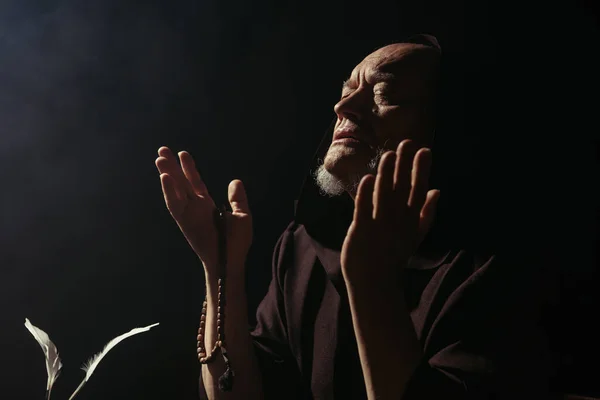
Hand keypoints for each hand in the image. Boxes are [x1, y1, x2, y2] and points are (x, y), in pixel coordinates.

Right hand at [155, 146, 252, 277]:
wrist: (230, 260)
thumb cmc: (236, 242)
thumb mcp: (242, 216)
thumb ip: (237, 199)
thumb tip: (235, 182)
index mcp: (206, 205)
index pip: (195, 183)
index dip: (189, 168)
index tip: (183, 153)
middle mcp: (194, 208)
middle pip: (181, 182)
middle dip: (172, 166)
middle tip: (162, 149)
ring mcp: (188, 214)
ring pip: (174, 190)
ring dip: (166, 174)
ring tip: (159, 158)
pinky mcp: (184, 222)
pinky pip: (174, 204)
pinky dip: (168, 190)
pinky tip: (164, 176)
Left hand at [341, 140, 439, 289]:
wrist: (376, 282)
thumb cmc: (395, 256)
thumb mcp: (416, 235)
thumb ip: (427, 213)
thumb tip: (437, 190)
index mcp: (412, 220)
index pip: (419, 190)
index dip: (421, 170)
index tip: (424, 150)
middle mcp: (398, 221)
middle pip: (402, 188)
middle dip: (404, 165)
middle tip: (405, 143)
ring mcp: (380, 225)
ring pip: (384, 194)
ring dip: (386, 174)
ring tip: (388, 154)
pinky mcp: (361, 230)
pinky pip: (364, 209)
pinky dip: (366, 194)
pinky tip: (368, 177)